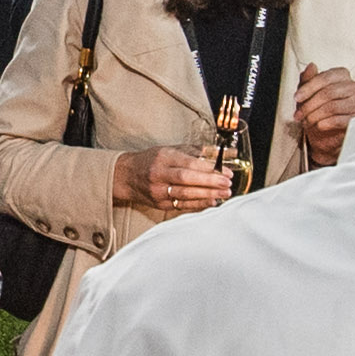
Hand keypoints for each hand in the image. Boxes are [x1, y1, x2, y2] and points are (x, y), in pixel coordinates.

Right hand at [113, 148, 235, 218]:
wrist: (126, 176)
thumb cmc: (152, 160)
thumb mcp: (170, 150)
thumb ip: (195, 151)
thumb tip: (220, 152)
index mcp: (164, 157)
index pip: (189, 163)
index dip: (209, 168)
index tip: (226, 171)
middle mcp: (159, 174)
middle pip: (187, 179)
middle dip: (210, 182)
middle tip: (228, 184)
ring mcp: (158, 191)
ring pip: (185, 194)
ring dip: (207, 195)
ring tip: (224, 194)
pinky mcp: (160, 205)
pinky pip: (182, 205)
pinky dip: (199, 204)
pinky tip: (212, 202)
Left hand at [291, 64, 354, 166]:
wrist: (322, 132)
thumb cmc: (315, 108)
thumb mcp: (306, 92)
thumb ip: (308, 78)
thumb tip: (311, 66)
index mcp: (342, 75)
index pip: (325, 78)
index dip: (309, 88)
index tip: (296, 98)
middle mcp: (352, 87)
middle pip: (329, 92)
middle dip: (310, 104)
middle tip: (299, 114)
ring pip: (333, 107)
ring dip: (315, 115)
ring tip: (306, 121)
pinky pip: (340, 120)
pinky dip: (326, 123)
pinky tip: (318, 125)